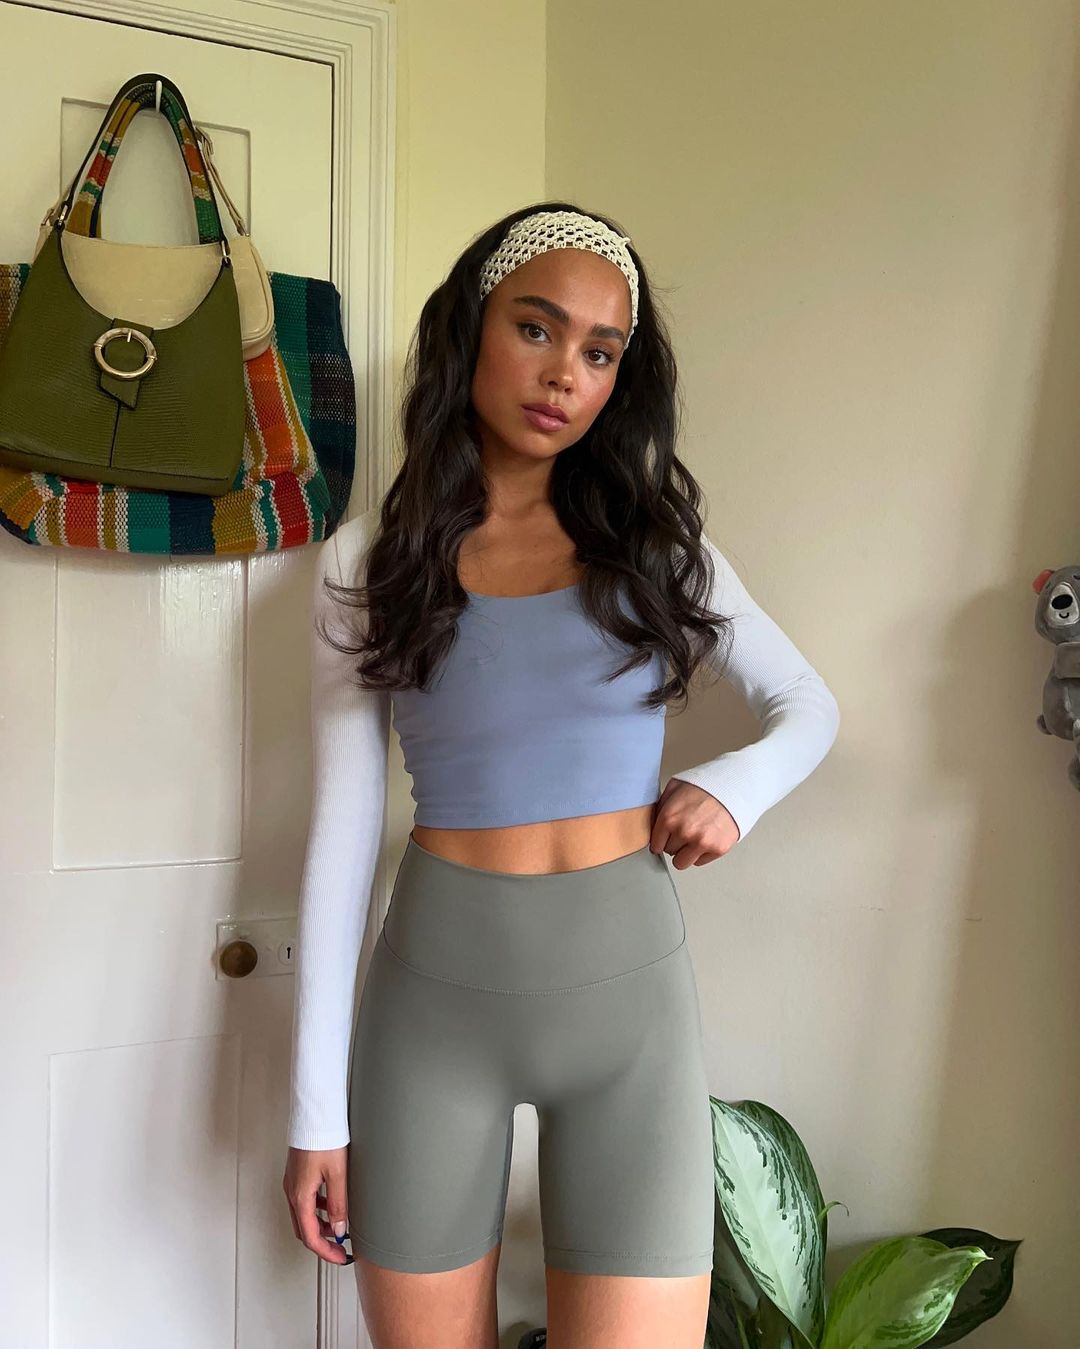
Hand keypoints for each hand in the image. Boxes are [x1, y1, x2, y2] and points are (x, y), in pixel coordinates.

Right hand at [283, 1145, 352, 1265]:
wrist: (314, 1114)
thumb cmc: (324, 1139)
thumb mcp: (337, 1174)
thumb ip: (339, 1204)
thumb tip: (340, 1230)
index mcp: (300, 1196)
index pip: (310, 1236)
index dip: (326, 1252)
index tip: (341, 1258)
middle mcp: (292, 1192)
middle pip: (303, 1229)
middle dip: (322, 1243)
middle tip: (341, 1249)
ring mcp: (292, 1183)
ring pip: (303, 1215)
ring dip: (320, 1226)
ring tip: (340, 1228)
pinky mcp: (297, 1174)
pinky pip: (304, 1200)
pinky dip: (317, 1210)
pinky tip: (332, 1205)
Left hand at [650, 778, 740, 867]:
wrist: (733, 787)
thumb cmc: (704, 787)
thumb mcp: (674, 788)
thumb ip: (660, 807)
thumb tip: (651, 823)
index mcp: (669, 818)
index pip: (655, 844)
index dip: (660, 840)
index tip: (664, 838)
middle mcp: (684, 832)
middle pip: (669, 852)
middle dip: (674, 843)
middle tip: (684, 831)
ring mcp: (701, 842)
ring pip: (682, 863)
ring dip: (685, 853)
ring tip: (693, 838)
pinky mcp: (718, 848)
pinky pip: (700, 862)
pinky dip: (701, 853)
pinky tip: (706, 837)